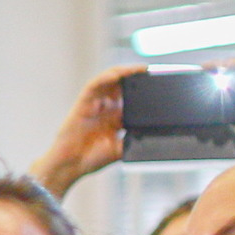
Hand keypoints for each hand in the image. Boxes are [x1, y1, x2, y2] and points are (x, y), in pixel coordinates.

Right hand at [29, 63, 146, 195]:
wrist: (71, 166)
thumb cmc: (92, 159)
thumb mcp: (121, 148)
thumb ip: (133, 138)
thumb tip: (152, 133)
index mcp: (115, 116)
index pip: (132, 97)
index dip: (146, 89)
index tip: (162, 84)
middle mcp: (105, 107)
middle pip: (123, 84)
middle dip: (138, 76)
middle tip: (155, 72)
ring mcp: (94, 103)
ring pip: (110, 80)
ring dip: (125, 72)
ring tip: (141, 68)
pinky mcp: (83, 103)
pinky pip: (94, 85)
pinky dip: (106, 77)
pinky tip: (119, 74)